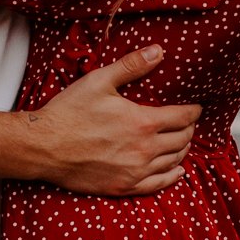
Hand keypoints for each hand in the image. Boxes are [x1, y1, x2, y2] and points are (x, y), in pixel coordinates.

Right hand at [23, 46, 199, 196]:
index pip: (183, 117)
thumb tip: (158, 52)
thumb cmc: (69, 112)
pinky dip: (172, 176)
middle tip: (187, 122)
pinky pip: (158, 185)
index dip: (193, 111)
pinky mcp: (124, 187)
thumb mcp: (100, 81)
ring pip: (173, 161)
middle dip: (189, 129)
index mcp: (143, 122)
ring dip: (182, 149)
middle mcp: (145, 149)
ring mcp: (135, 171)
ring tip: (183, 141)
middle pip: (182, 139)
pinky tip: (177, 170)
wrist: (44, 147)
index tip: (195, 107)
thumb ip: (132, 66)